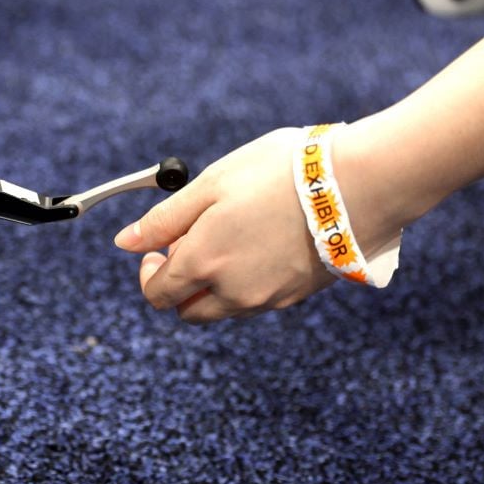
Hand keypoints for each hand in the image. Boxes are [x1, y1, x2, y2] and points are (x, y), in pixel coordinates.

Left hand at [114, 128, 334, 323]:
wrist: (358, 184)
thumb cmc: (281, 174)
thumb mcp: (211, 185)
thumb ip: (164, 219)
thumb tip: (125, 242)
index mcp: (203, 264)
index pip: (157, 294)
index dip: (148, 273)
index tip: (157, 248)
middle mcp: (232, 293)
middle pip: (188, 310)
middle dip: (180, 285)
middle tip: (193, 244)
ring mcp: (268, 300)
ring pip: (224, 308)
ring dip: (214, 285)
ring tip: (232, 237)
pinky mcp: (297, 297)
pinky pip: (258, 300)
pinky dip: (248, 282)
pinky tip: (264, 242)